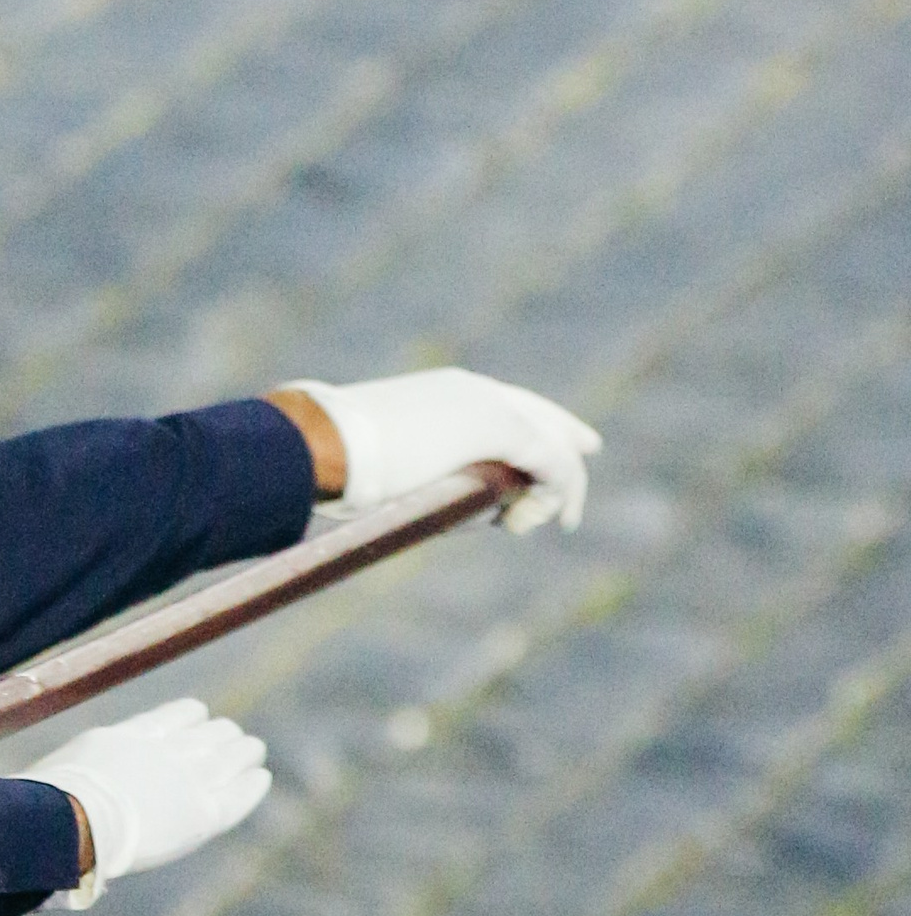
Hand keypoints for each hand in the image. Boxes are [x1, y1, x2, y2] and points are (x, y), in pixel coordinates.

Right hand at [21, 697, 269, 901]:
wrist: (72, 819)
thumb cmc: (46, 808)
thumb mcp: (52, 780)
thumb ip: (67, 784)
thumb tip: (36, 804)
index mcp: (128, 738)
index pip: (172, 718)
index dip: (188, 719)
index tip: (197, 720)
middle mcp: (162, 752)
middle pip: (204, 734)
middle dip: (219, 736)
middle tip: (233, 740)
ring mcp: (184, 780)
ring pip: (227, 757)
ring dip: (240, 752)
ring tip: (252, 751)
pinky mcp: (201, 814)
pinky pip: (236, 795)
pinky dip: (250, 784)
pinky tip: (260, 777)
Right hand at [272, 367, 601, 533]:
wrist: (325, 445)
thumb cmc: (334, 462)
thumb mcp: (381, 470)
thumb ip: (411, 480)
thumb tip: (411, 508)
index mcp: (443, 393)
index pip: (501, 403)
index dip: (528, 420)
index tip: (544, 439)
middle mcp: (474, 391)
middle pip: (537, 415)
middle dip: (565, 437)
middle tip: (589, 449)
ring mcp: (490, 408)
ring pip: (546, 447)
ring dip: (549, 490)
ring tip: (528, 524)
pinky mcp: (501, 432)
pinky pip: (549, 465)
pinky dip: (560, 492)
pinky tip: (559, 517)